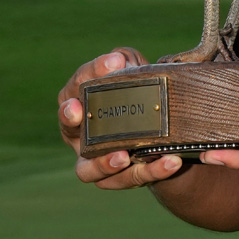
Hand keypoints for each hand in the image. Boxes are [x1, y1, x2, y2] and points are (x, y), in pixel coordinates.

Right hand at [57, 47, 184, 188]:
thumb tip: (117, 60)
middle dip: (71, 123)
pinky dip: (151, 171)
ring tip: (124, 157)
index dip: (82, 85)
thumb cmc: (136, 91)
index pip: (73, 91)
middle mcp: (80, 135)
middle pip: (68, 131)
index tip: (92, 85)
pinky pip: (132, 179)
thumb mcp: (132, 69)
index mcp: (79, 105)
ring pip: (89, 170)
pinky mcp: (122, 177)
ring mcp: (97, 160)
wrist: (160, 127)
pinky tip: (171, 161)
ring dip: (104, 164)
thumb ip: (124, 60)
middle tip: (80, 115)